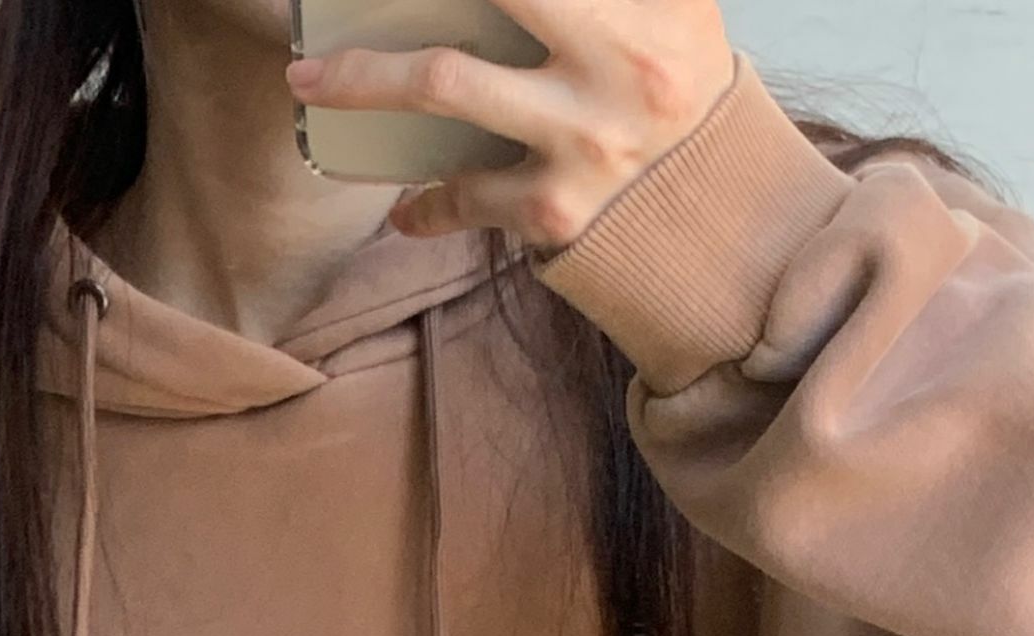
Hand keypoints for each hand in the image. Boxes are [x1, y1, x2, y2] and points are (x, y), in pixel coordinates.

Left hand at [290, 0, 737, 252]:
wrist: (722, 216)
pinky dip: (422, 202)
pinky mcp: (553, 211)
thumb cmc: (677, 96)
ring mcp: (580, 141)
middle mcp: (616, 67)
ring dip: (363, 82)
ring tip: (311, 79)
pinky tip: (403, 203)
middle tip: (332, 9)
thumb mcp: (671, 12)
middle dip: (400, 5)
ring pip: (445, 87)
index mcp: (647, 10)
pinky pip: (460, 195)